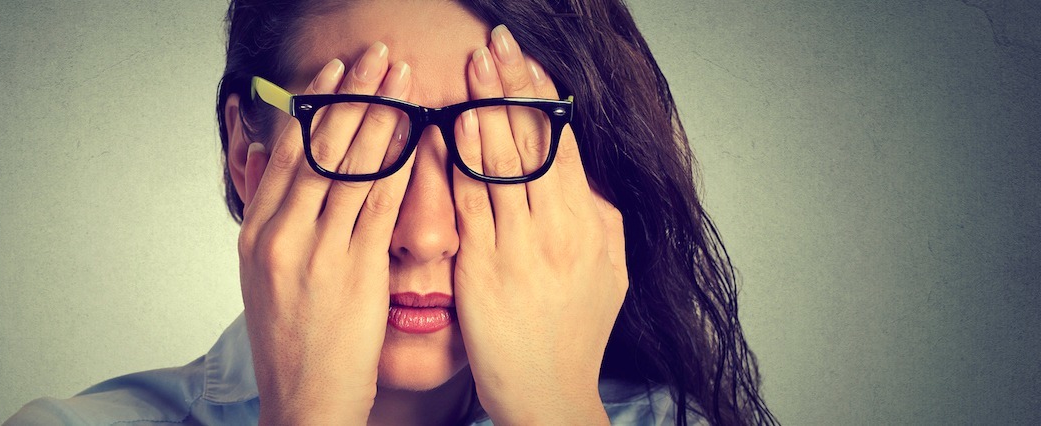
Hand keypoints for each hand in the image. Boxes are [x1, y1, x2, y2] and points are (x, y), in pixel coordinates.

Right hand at [236, 42, 413, 424]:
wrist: (302, 403)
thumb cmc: (292, 345)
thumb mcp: (264, 277)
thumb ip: (271, 217)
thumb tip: (273, 163)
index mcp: (257, 234)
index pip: (288, 152)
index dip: (316, 106)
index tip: (338, 71)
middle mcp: (281, 235)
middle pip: (320, 147)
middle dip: (355, 95)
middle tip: (380, 57)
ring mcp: (316, 252)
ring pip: (351, 167)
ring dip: (383, 116)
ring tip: (404, 80)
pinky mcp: (354, 272)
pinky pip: (380, 204)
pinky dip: (400, 164)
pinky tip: (418, 136)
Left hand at [452, 25, 628, 424]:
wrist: (550, 393)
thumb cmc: (574, 335)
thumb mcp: (607, 271)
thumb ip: (595, 218)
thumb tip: (581, 173)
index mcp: (588, 226)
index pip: (563, 145)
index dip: (544, 99)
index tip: (528, 61)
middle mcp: (561, 232)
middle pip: (535, 143)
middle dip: (513, 89)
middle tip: (495, 45)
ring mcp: (523, 250)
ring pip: (505, 165)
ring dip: (488, 110)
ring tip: (476, 69)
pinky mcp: (487, 271)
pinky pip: (474, 206)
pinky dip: (465, 163)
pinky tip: (456, 127)